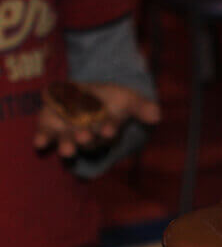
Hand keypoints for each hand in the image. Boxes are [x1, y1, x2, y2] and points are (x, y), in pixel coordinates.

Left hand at [34, 82, 160, 157]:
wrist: (86, 95)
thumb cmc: (111, 101)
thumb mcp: (128, 99)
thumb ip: (141, 107)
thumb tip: (157, 114)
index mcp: (107, 129)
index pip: (109, 132)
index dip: (109, 130)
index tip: (109, 129)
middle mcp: (88, 135)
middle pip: (88, 141)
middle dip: (86, 140)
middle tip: (84, 138)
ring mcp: (69, 132)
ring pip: (68, 142)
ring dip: (67, 146)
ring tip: (67, 150)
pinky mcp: (50, 125)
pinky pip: (46, 135)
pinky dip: (43, 139)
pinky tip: (39, 144)